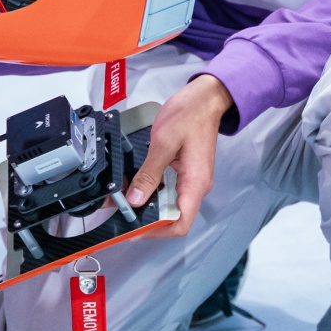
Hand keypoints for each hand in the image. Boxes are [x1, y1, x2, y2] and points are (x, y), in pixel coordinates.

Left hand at [125, 73, 231, 237]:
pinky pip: (170, 191)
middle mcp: (197, 186)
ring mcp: (193, 180)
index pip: (179, 223)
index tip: (134, 230)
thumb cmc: (190, 114)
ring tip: (127, 202)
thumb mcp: (163, 142)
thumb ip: (149, 173)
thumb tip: (135, 199)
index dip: (156, 232)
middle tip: (124, 215)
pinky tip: (138, 186)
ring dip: (149, 206)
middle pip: (174, 218)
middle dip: (148, 221)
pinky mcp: (187, 173)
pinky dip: (154, 192)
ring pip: (170, 205)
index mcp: (195, 183)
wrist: (206, 98)